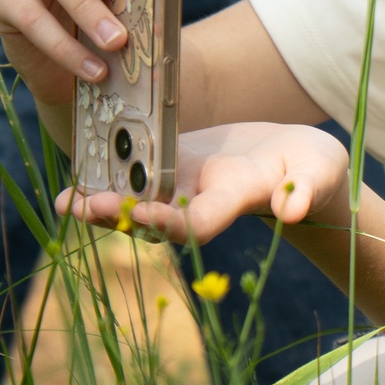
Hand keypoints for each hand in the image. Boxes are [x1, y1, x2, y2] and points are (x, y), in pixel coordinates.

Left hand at [58, 123, 350, 245]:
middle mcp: (202, 200)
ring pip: (139, 200)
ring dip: (103, 202)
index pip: (198, 221)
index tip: (142, 217)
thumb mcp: (318, 172)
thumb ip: (305, 189)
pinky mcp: (177, 164)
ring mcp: (186, 185)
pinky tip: (79, 171)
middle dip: (120, 216)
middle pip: (156, 218)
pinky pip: (139, 174)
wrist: (300, 162)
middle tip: (80, 206)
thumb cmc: (314, 168)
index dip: (170, 222)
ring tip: (67, 199)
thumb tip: (294, 210)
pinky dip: (110, 175)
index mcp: (234, 201)